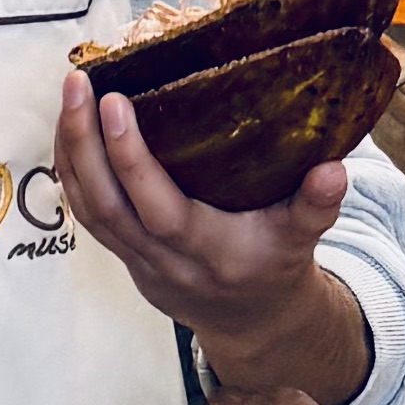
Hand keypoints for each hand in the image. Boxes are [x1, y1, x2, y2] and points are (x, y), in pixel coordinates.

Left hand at [54, 73, 369, 404]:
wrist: (250, 322)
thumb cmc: (274, 267)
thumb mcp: (302, 240)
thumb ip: (317, 206)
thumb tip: (336, 168)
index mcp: (209, 253)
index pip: (160, 210)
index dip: (131, 159)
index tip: (115, 101)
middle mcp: (165, 260)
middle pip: (108, 207)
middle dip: (85, 143)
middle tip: (77, 83)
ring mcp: (137, 259)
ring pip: (88, 208)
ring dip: (70, 150)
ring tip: (68, 93)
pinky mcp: (122, 251)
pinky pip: (85, 211)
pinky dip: (71, 168)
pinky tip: (69, 126)